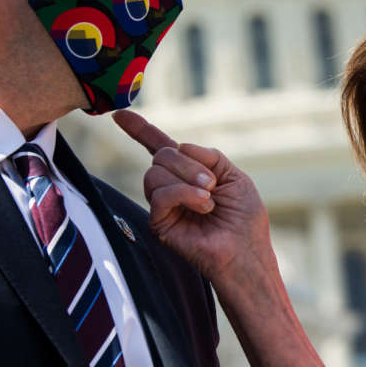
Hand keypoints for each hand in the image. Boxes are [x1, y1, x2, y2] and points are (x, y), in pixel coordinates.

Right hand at [112, 110, 269, 278]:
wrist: (246, 251)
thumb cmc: (245, 218)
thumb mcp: (234, 176)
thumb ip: (208, 156)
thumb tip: (180, 146)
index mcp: (189, 172)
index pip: (158, 146)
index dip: (140, 130)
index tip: (119, 115)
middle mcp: (172, 186)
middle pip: (161, 155)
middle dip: (189, 164)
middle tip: (213, 184)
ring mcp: (164, 205)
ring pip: (156, 171)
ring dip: (188, 179)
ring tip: (209, 197)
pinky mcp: (159, 223)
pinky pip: (160, 194)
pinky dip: (184, 194)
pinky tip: (204, 207)